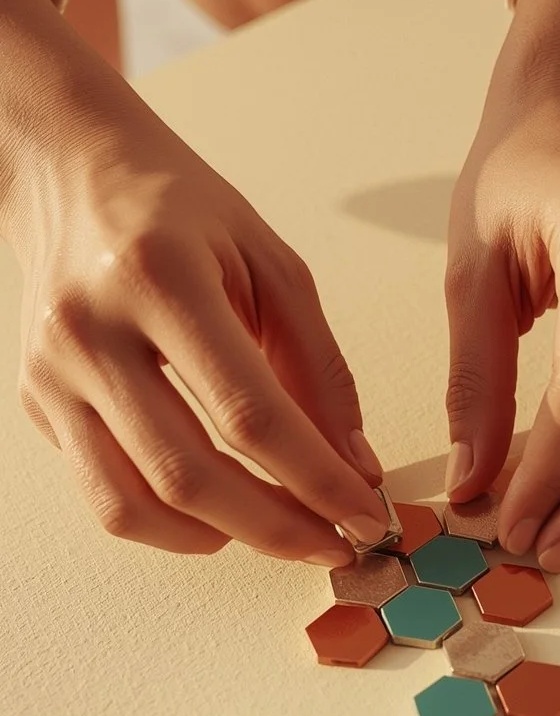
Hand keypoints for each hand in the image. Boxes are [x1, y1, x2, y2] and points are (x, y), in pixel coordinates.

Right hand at [1, 0, 385, 564]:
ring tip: (281, 531)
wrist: (73, 171)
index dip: (317, 480)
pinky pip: (103, 496)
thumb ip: (319, 369)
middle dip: (277, 528)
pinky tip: (218, 518)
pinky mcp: (36, 401)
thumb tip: (355, 468)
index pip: (250, 413)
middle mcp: (92, 328)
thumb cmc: (181, 211)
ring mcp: (53, 371)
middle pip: (189, 474)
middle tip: (334, 543)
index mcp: (161, 276)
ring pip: (135, 504)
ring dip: (222, 538)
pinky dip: (168, 527)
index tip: (366, 515)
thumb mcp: (273, 265)